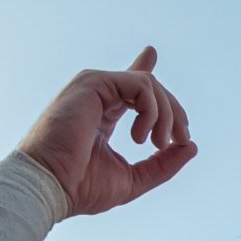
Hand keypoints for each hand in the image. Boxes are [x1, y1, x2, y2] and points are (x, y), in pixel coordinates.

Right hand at [16, 47, 195, 215]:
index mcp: (103, 114)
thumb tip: (191, 146)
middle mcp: (98, 96)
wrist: (49, 187)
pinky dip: (152, 110)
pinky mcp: (93, 83)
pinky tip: (141, 137)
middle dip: (174, 113)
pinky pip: (141, 84)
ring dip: (165, 115)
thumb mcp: (133, 178)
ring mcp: (95, 87)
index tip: (150, 53)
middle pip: (151, 88)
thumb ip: (162, 164)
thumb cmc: (80, 187)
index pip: (129, 86)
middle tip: (179, 141)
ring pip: (150, 84)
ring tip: (158, 144)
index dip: (144, 68)